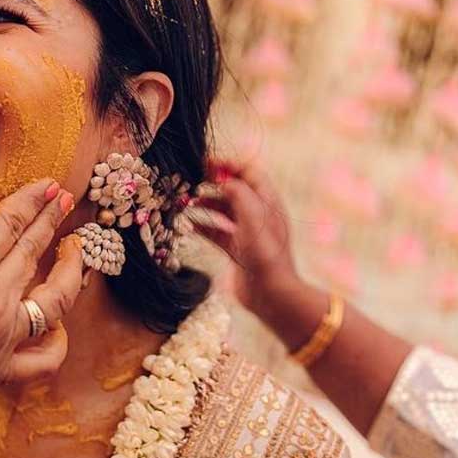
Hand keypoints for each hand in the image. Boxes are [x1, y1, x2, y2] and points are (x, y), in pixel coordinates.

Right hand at [0, 179, 83, 427]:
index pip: (10, 224)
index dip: (31, 201)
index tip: (47, 184)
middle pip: (32, 251)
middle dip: (50, 220)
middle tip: (63, 199)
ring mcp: (1, 339)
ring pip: (53, 299)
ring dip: (69, 269)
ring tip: (74, 249)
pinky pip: (44, 359)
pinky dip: (58, 340)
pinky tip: (58, 323)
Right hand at [192, 158, 301, 316]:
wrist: (271, 295)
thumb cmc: (266, 256)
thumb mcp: (253, 218)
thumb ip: (239, 194)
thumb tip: (223, 179)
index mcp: (267, 202)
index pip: (248, 172)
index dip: (228, 164)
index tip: (205, 162)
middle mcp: (257, 214)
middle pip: (233, 189)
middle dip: (211, 183)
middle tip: (190, 181)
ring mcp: (246, 232)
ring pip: (221, 209)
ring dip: (204, 204)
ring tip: (185, 203)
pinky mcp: (236, 248)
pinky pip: (215, 231)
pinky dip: (201, 225)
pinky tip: (187, 224)